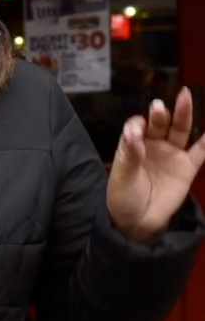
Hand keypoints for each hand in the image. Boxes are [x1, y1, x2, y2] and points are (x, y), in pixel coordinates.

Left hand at [107, 90, 204, 243]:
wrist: (139, 222)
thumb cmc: (123, 198)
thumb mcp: (122, 177)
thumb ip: (129, 154)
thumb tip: (132, 132)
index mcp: (133, 146)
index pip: (136, 126)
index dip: (138, 124)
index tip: (138, 130)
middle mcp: (153, 145)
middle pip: (160, 124)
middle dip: (160, 114)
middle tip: (159, 105)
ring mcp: (172, 154)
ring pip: (180, 130)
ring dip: (183, 115)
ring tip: (184, 98)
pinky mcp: (188, 167)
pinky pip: (201, 150)